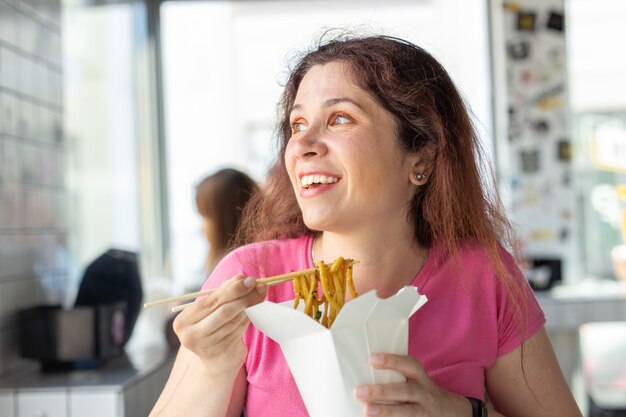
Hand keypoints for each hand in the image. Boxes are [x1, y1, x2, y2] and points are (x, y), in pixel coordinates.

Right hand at [172, 275, 266, 377]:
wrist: (215, 359)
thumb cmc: (212, 326)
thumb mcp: (213, 308)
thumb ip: (225, 291)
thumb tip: (241, 278)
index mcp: (183, 321)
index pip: (210, 301)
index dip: (232, 289)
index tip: (250, 280)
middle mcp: (191, 336)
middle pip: (223, 311)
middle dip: (244, 296)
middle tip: (260, 286)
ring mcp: (207, 347)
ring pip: (234, 320)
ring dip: (250, 305)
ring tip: (260, 295)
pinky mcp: (222, 352)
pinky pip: (239, 329)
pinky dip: (249, 317)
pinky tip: (256, 309)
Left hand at [354, 353, 471, 416]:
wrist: (450, 411)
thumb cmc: (421, 391)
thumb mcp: (416, 380)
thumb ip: (396, 375)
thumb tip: (363, 370)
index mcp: (420, 378)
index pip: (409, 365)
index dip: (392, 361)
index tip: (371, 359)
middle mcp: (424, 394)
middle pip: (405, 391)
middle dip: (382, 391)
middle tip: (359, 391)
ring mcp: (424, 412)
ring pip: (407, 412)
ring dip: (386, 411)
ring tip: (367, 411)